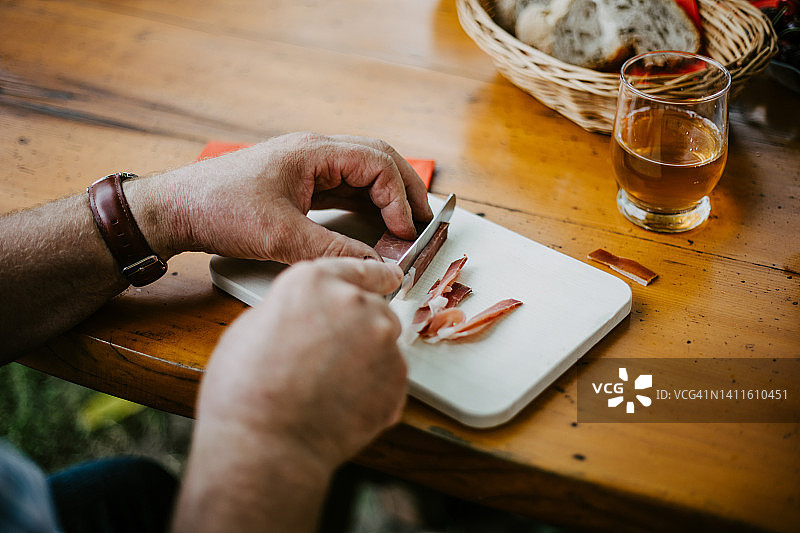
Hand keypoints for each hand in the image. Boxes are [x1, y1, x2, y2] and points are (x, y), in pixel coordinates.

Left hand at [135, 132, 431, 263]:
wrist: (175, 209)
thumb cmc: (219, 210)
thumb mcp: (280, 236)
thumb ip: (333, 249)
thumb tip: (376, 265)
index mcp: (314, 152)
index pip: (377, 163)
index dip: (399, 198)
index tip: (406, 234)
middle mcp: (316, 152)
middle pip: (379, 160)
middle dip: (405, 191)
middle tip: (424, 224)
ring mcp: (309, 166)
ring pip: (364, 173)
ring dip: (389, 197)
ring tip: (407, 227)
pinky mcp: (301, 183)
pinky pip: (346, 188)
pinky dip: (368, 204)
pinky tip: (376, 225)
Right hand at [173, 257, 406, 531]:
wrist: (266, 445)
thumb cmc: (245, 391)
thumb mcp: (254, 326)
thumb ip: (293, 309)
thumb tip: (307, 318)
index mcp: (314, 281)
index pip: (357, 267)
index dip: (374, 275)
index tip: (389, 277)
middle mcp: (355, 302)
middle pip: (372, 306)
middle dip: (357, 328)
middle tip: (328, 359)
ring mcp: (381, 339)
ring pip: (384, 341)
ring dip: (367, 357)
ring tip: (331, 386)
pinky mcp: (397, 376)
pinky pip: (390, 375)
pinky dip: (374, 388)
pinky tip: (343, 404)